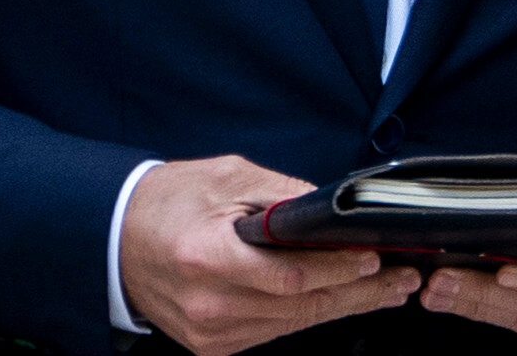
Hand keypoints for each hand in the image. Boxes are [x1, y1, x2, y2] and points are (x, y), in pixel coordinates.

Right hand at [120, 155, 420, 355]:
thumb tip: (329, 209)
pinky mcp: (213, 345)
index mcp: (208, 256)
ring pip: (292, 323)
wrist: (116, 237)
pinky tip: (338, 300)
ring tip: (385, 291)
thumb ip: (278, 195)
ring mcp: (210, 332)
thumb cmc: (170, 199)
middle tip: (400, 281)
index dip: (336, 268)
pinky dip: (307, 314)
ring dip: (341, 306)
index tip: (374, 258)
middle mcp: (209, 304)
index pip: (288, 273)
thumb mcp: (225, 176)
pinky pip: (273, 331)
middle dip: (358, 293)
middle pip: (300, 305)